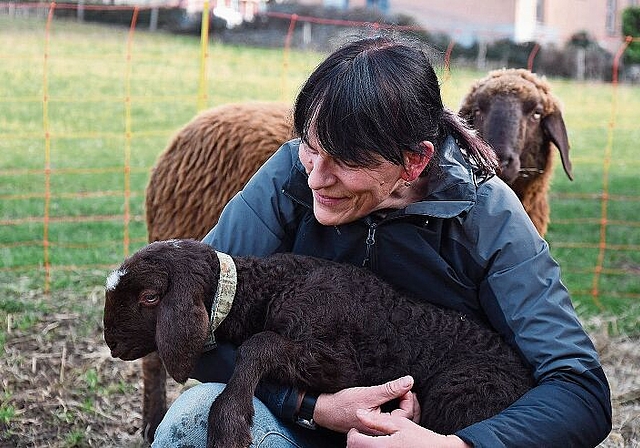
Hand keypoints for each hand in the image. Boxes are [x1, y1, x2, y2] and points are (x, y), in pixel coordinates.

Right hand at [313, 375, 419, 433]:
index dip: (409, 398)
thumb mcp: (368, 393)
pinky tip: (395, 401)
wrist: (325, 410)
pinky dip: (396, 410)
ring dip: (404, 407)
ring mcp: (378, 430)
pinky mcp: (374, 426)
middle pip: (405, 421)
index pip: (405, 414)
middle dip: (410, 404)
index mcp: (381, 427)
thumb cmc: (343, 403)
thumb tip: (408, 381)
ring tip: (403, 394)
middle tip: (408, 390)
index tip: (405, 386)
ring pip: (399, 421)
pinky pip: (391, 420)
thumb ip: (390, 389)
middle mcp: (381, 432)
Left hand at [346, 411, 469, 447]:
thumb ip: (377, 420)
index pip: (354, 442)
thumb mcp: (399, 424)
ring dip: (364, 445)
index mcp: (382, 446)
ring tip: (372, 438)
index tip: (356, 428)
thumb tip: (358, 414)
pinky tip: (379, 444)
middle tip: (362, 433)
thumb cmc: (421, 438)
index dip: (352, 434)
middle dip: (357, 440)